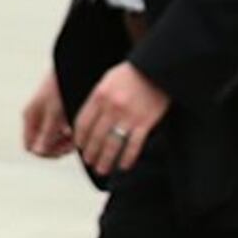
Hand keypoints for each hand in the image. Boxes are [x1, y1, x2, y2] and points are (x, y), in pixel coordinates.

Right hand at [20, 70, 75, 159]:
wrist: (72, 64)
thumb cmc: (61, 85)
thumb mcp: (55, 111)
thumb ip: (47, 132)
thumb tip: (39, 152)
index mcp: (30, 117)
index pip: (31, 147)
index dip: (46, 151)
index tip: (63, 148)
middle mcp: (35, 119)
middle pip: (42, 145)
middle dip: (58, 147)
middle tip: (74, 144)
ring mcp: (45, 116)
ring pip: (52, 139)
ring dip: (65, 141)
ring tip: (78, 134)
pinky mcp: (56, 113)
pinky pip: (59, 131)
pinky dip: (69, 132)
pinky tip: (78, 127)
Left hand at [73, 59, 171, 178]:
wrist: (158, 68)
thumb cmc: (132, 74)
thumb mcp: (108, 81)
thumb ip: (97, 100)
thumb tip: (87, 121)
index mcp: (99, 96)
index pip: (83, 123)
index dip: (80, 139)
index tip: (80, 147)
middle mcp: (111, 107)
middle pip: (95, 137)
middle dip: (90, 153)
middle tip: (89, 162)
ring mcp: (128, 116)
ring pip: (112, 145)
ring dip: (105, 160)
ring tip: (102, 169)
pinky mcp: (146, 122)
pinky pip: (134, 145)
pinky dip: (127, 158)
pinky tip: (123, 166)